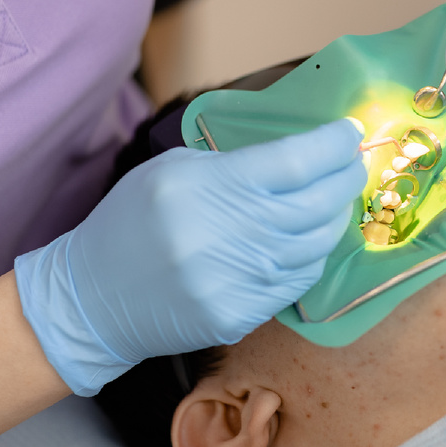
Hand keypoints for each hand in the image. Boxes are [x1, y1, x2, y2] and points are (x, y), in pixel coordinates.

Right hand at [15, 119, 366, 395]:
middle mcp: (228, 233)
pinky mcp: (241, 314)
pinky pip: (297, 280)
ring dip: (334, 217)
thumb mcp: (175, 170)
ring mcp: (238, 279)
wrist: (93, 298)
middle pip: (317, 202)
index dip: (332, 144)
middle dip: (345, 178)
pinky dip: (312, 255)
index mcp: (209, 187)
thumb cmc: (133, 222)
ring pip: (316, 243)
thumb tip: (300, 151)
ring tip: (334, 200)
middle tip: (352, 164)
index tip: (348, 132)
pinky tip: (308, 239)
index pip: (295, 160)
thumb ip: (235, 161)